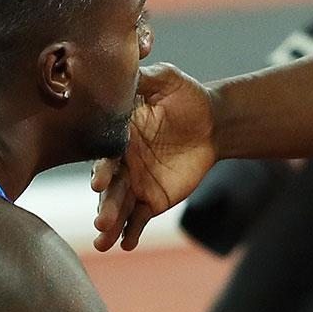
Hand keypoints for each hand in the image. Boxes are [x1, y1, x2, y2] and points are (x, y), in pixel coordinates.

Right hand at [91, 64, 217, 251]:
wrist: (214, 122)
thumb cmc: (186, 96)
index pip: (106, 156)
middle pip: (109, 189)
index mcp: (117, 136)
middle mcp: (121, 163)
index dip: (102, 170)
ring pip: (119, 207)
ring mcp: (135, 184)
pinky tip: (126, 244)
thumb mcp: (166, 79)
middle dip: (104, 205)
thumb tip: (124, 67)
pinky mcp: (152, 200)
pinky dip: (131, 232)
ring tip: (104, 240)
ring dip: (110, 223)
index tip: (98, 182)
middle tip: (101, 221)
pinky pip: (138, 219)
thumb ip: (144, 78)